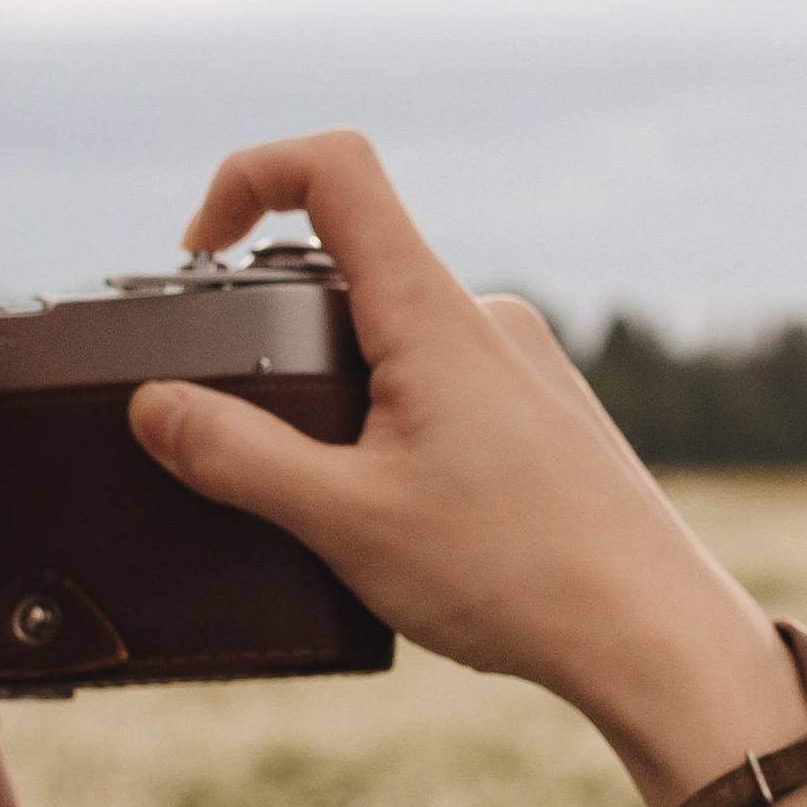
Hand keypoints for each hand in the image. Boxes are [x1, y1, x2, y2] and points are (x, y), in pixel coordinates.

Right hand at [127, 134, 806, 806]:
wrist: (654, 635)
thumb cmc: (516, 574)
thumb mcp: (344, 520)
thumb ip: (236, 457)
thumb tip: (152, 405)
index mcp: (434, 314)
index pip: (336, 171)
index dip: (248, 178)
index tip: (199, 253)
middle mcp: (486, 317)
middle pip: (354, 271)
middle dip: (283, 339)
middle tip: (255, 435)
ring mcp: (524, 363)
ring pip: (400, 339)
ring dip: (344, 397)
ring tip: (340, 501)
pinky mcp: (546, 410)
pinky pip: (447, 385)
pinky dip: (397, 427)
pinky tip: (408, 518)